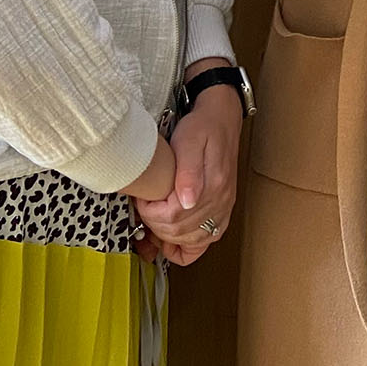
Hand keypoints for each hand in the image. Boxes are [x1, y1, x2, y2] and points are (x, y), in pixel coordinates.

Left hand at [136, 84, 244, 265]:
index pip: (174, 217)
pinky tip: (173, 242)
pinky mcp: (222, 209)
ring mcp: (223, 207)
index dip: (151, 212)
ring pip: (192, 240)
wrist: (221, 118)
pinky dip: (188, 247)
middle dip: (155, 224)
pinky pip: (208, 240)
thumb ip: (187, 171)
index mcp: (212, 185)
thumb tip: (187, 200)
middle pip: (180, 232)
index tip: (143, 197)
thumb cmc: (202, 126)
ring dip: (168, 236)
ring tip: (156, 218)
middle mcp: (220, 200)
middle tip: (146, 205)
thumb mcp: (189, 140)